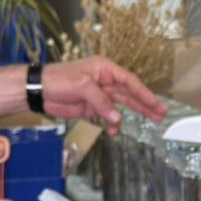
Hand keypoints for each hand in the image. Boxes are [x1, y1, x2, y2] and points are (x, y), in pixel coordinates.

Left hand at [42, 56, 165, 129]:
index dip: (145, 93)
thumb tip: (118, 118)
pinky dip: (112, 123)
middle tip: (161, 113)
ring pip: (122, 105)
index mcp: (105, 69)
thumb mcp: (82, 87)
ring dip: (135, 113)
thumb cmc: (59, 80)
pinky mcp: (92, 107)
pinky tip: (114, 131)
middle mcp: (105, 81)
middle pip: (130, 93)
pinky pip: (108, 116)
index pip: (130, 81)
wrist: (39, 90)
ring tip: (152, 120)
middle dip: (145, 103)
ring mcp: (100, 95)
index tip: (157, 104)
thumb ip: (102, 102)